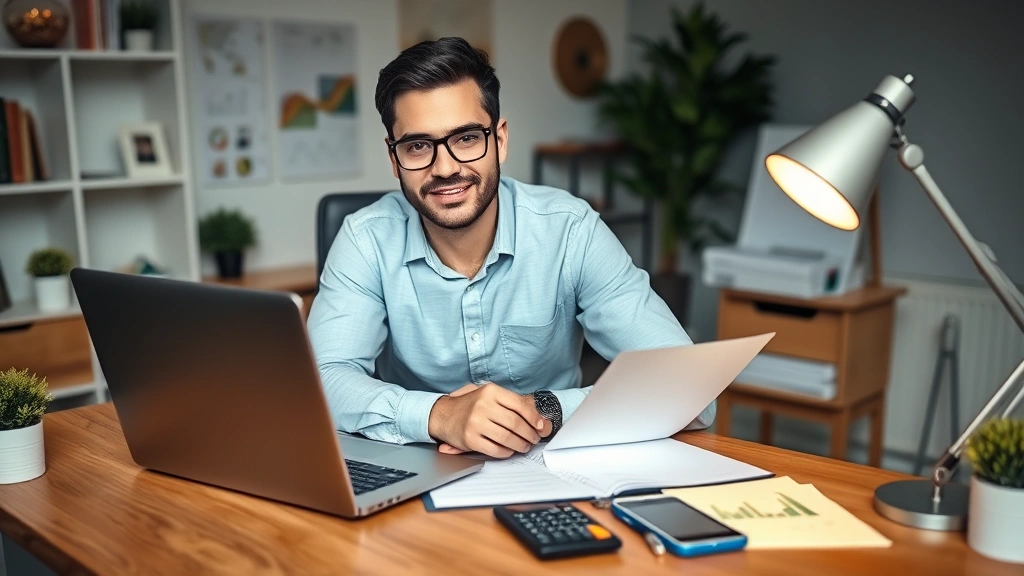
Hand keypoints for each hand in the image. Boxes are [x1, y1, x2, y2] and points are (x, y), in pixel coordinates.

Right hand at [429, 383, 551, 457]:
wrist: (443, 414)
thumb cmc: (471, 405)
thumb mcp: (489, 396)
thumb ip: (511, 403)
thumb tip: (537, 416)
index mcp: (490, 391)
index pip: (519, 405)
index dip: (534, 417)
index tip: (540, 426)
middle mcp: (483, 405)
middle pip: (515, 423)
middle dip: (529, 434)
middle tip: (533, 438)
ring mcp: (475, 422)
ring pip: (507, 438)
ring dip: (520, 445)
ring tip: (524, 446)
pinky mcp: (470, 439)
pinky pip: (495, 449)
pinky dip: (506, 452)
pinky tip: (509, 450)